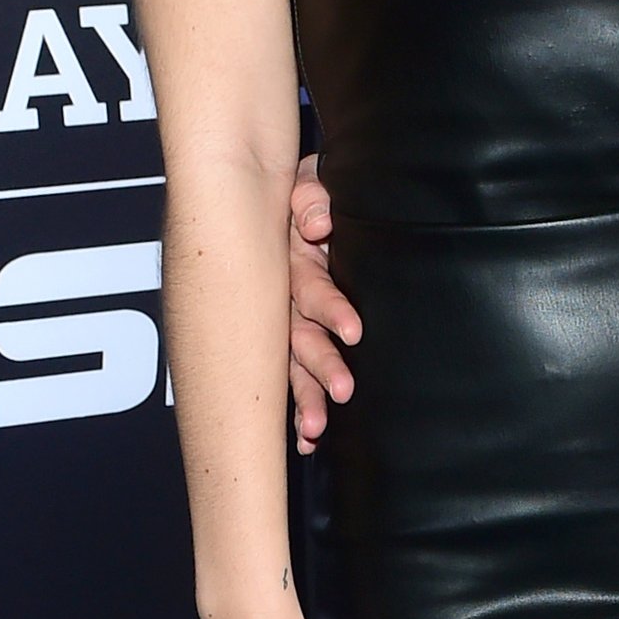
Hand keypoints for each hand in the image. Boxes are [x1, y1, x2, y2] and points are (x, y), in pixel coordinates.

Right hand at [287, 157, 363, 451]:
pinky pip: (288, 373)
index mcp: (290, 259)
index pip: (310, 287)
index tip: (354, 330)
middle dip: (319, 366)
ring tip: (316, 430)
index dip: (330, 308)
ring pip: (289, 362)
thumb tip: (318, 223)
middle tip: (342, 390)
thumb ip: (312, 195)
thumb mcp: (306, 179)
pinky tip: (308, 439)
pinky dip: (297, 407)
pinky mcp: (286, 334)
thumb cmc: (302, 189)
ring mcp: (281, 318)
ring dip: (303, 397)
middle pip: (297, 335)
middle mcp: (280, 294)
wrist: (265, 188)